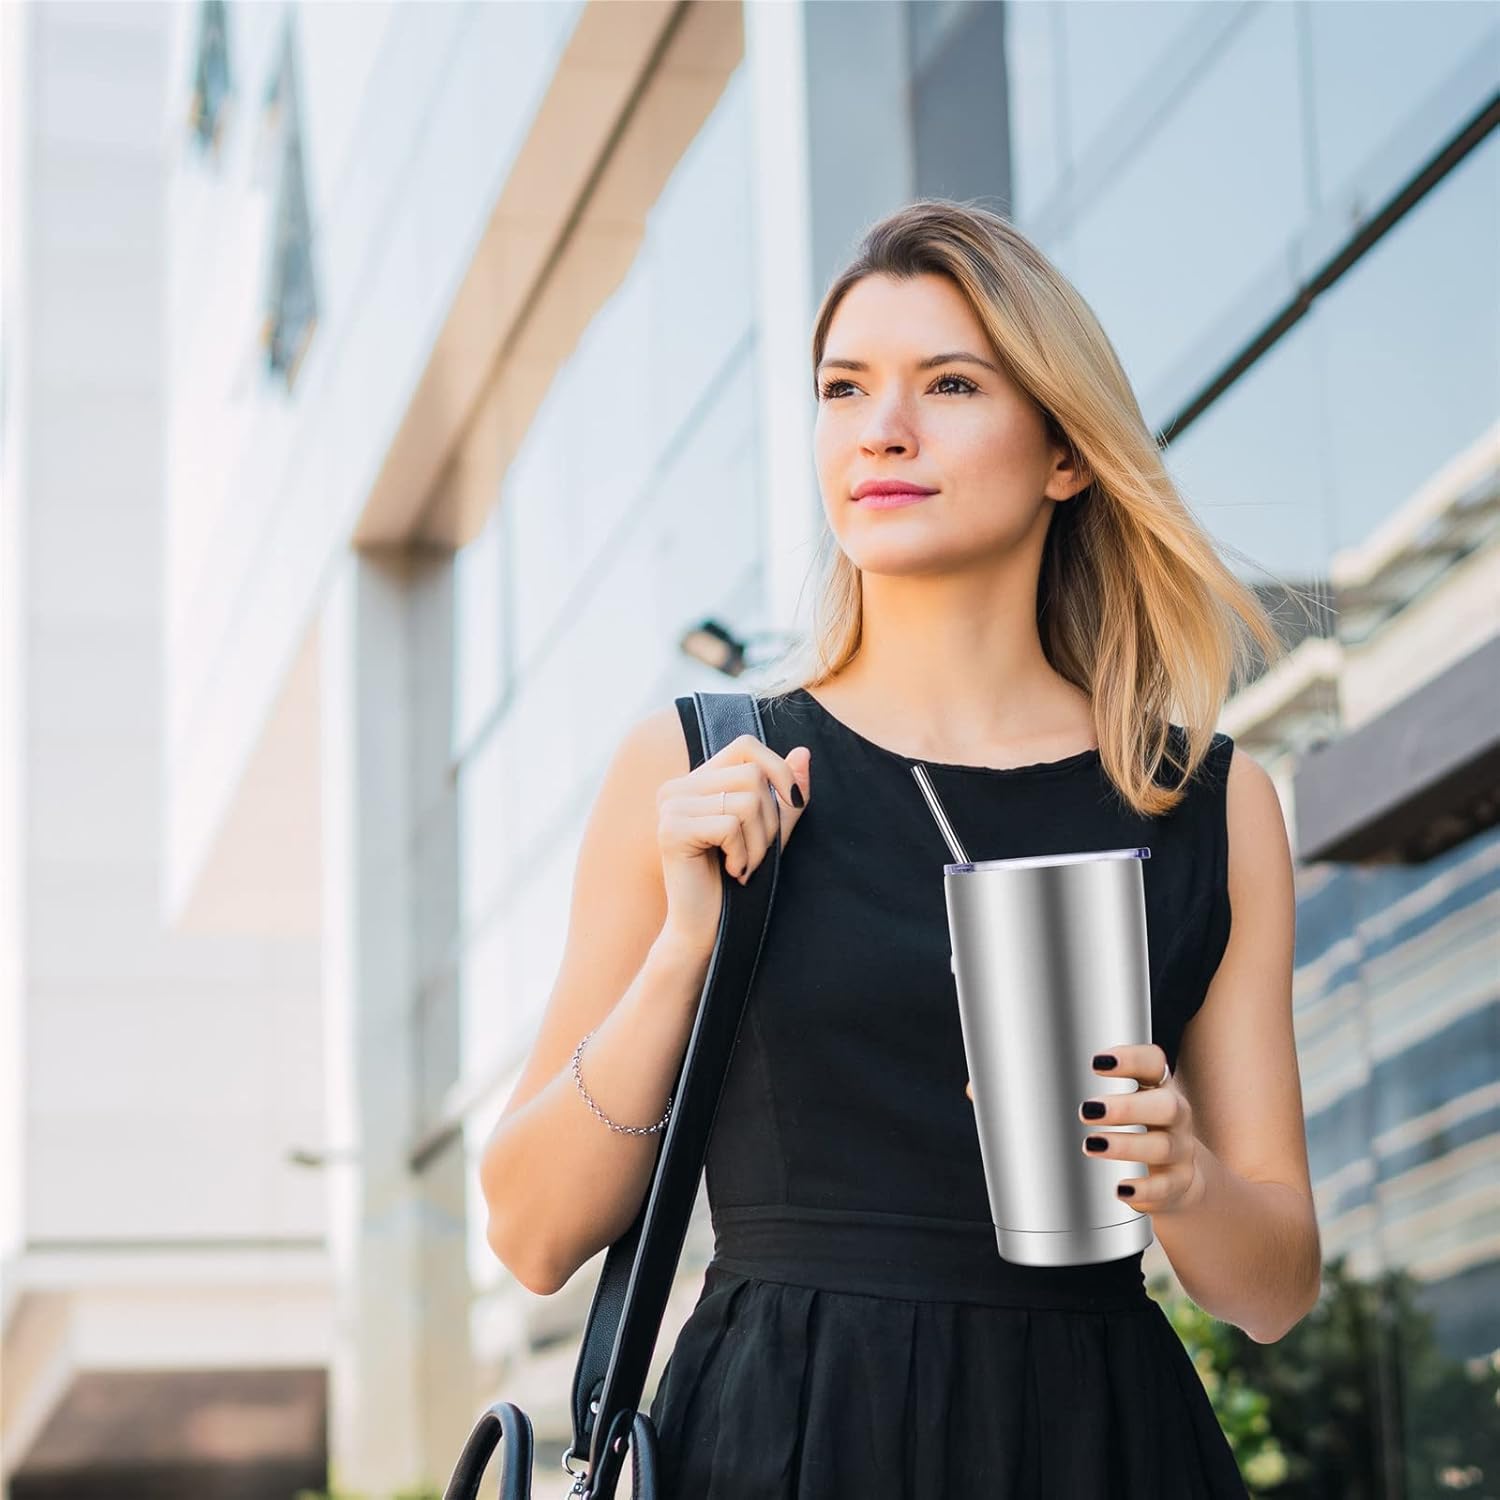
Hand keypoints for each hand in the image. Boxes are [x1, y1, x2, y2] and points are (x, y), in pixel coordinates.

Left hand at [962, 1043, 1206, 1215]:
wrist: (1172, 1179)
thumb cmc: (1118, 1129)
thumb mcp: (1096, 1106)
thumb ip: (1039, 1094)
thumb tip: (975, 1088)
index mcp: (1149, 1084)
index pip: (1153, 1060)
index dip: (1130, 1058)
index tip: (1096, 1062)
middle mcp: (1171, 1113)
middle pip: (1163, 1103)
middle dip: (1125, 1106)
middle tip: (1085, 1110)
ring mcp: (1178, 1151)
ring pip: (1162, 1145)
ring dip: (1127, 1146)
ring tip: (1090, 1147)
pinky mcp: (1178, 1187)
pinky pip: (1165, 1189)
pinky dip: (1144, 1191)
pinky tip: (1120, 1189)